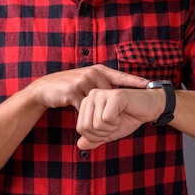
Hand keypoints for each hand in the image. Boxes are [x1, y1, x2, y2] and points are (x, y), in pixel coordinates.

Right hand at [30, 64, 148, 110]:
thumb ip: (101, 86)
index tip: (149, 85)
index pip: (121, 76)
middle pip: (111, 93)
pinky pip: (86, 108)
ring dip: (102, 114)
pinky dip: (89, 116)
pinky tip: (89, 121)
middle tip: (122, 119)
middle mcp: (93, 73)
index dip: (135, 81)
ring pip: (100, 102)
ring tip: (108, 124)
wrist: (45, 89)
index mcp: (99, 70)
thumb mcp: (87, 82)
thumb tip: (116, 96)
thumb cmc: (69, 87)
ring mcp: (83, 81)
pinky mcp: (73, 91)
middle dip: (114, 106)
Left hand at [76, 87, 165, 149]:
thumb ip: (94, 138)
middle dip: (103, 133)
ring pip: (97, 124)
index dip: (96, 135)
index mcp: (87, 102)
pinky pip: (107, 118)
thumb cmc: (129, 117)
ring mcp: (102, 93)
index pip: (81, 128)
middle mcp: (92, 95)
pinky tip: (124, 113)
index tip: (109, 127)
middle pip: (86, 127)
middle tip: (115, 123)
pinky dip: (117, 122)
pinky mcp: (114, 95)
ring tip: (119, 117)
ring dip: (111, 127)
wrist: (149, 108)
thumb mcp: (109, 132)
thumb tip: (79, 146)